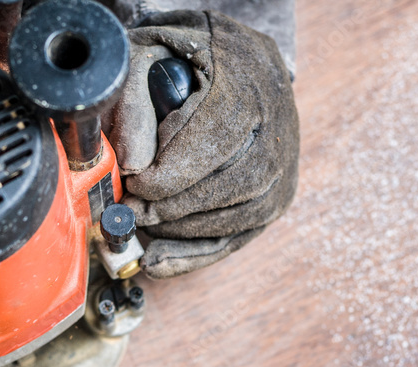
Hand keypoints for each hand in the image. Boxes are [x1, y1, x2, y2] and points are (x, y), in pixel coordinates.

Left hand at [107, 11, 299, 278]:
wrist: (235, 58)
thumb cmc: (184, 54)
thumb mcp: (146, 57)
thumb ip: (132, 105)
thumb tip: (133, 167)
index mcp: (249, 79)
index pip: (218, 137)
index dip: (172, 172)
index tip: (135, 184)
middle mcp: (280, 122)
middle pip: (239, 182)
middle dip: (177, 207)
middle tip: (133, 213)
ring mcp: (286, 162)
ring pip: (245, 214)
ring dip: (186, 230)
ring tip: (144, 226)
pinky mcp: (280, 194)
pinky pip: (242, 234)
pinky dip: (198, 253)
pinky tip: (160, 260)